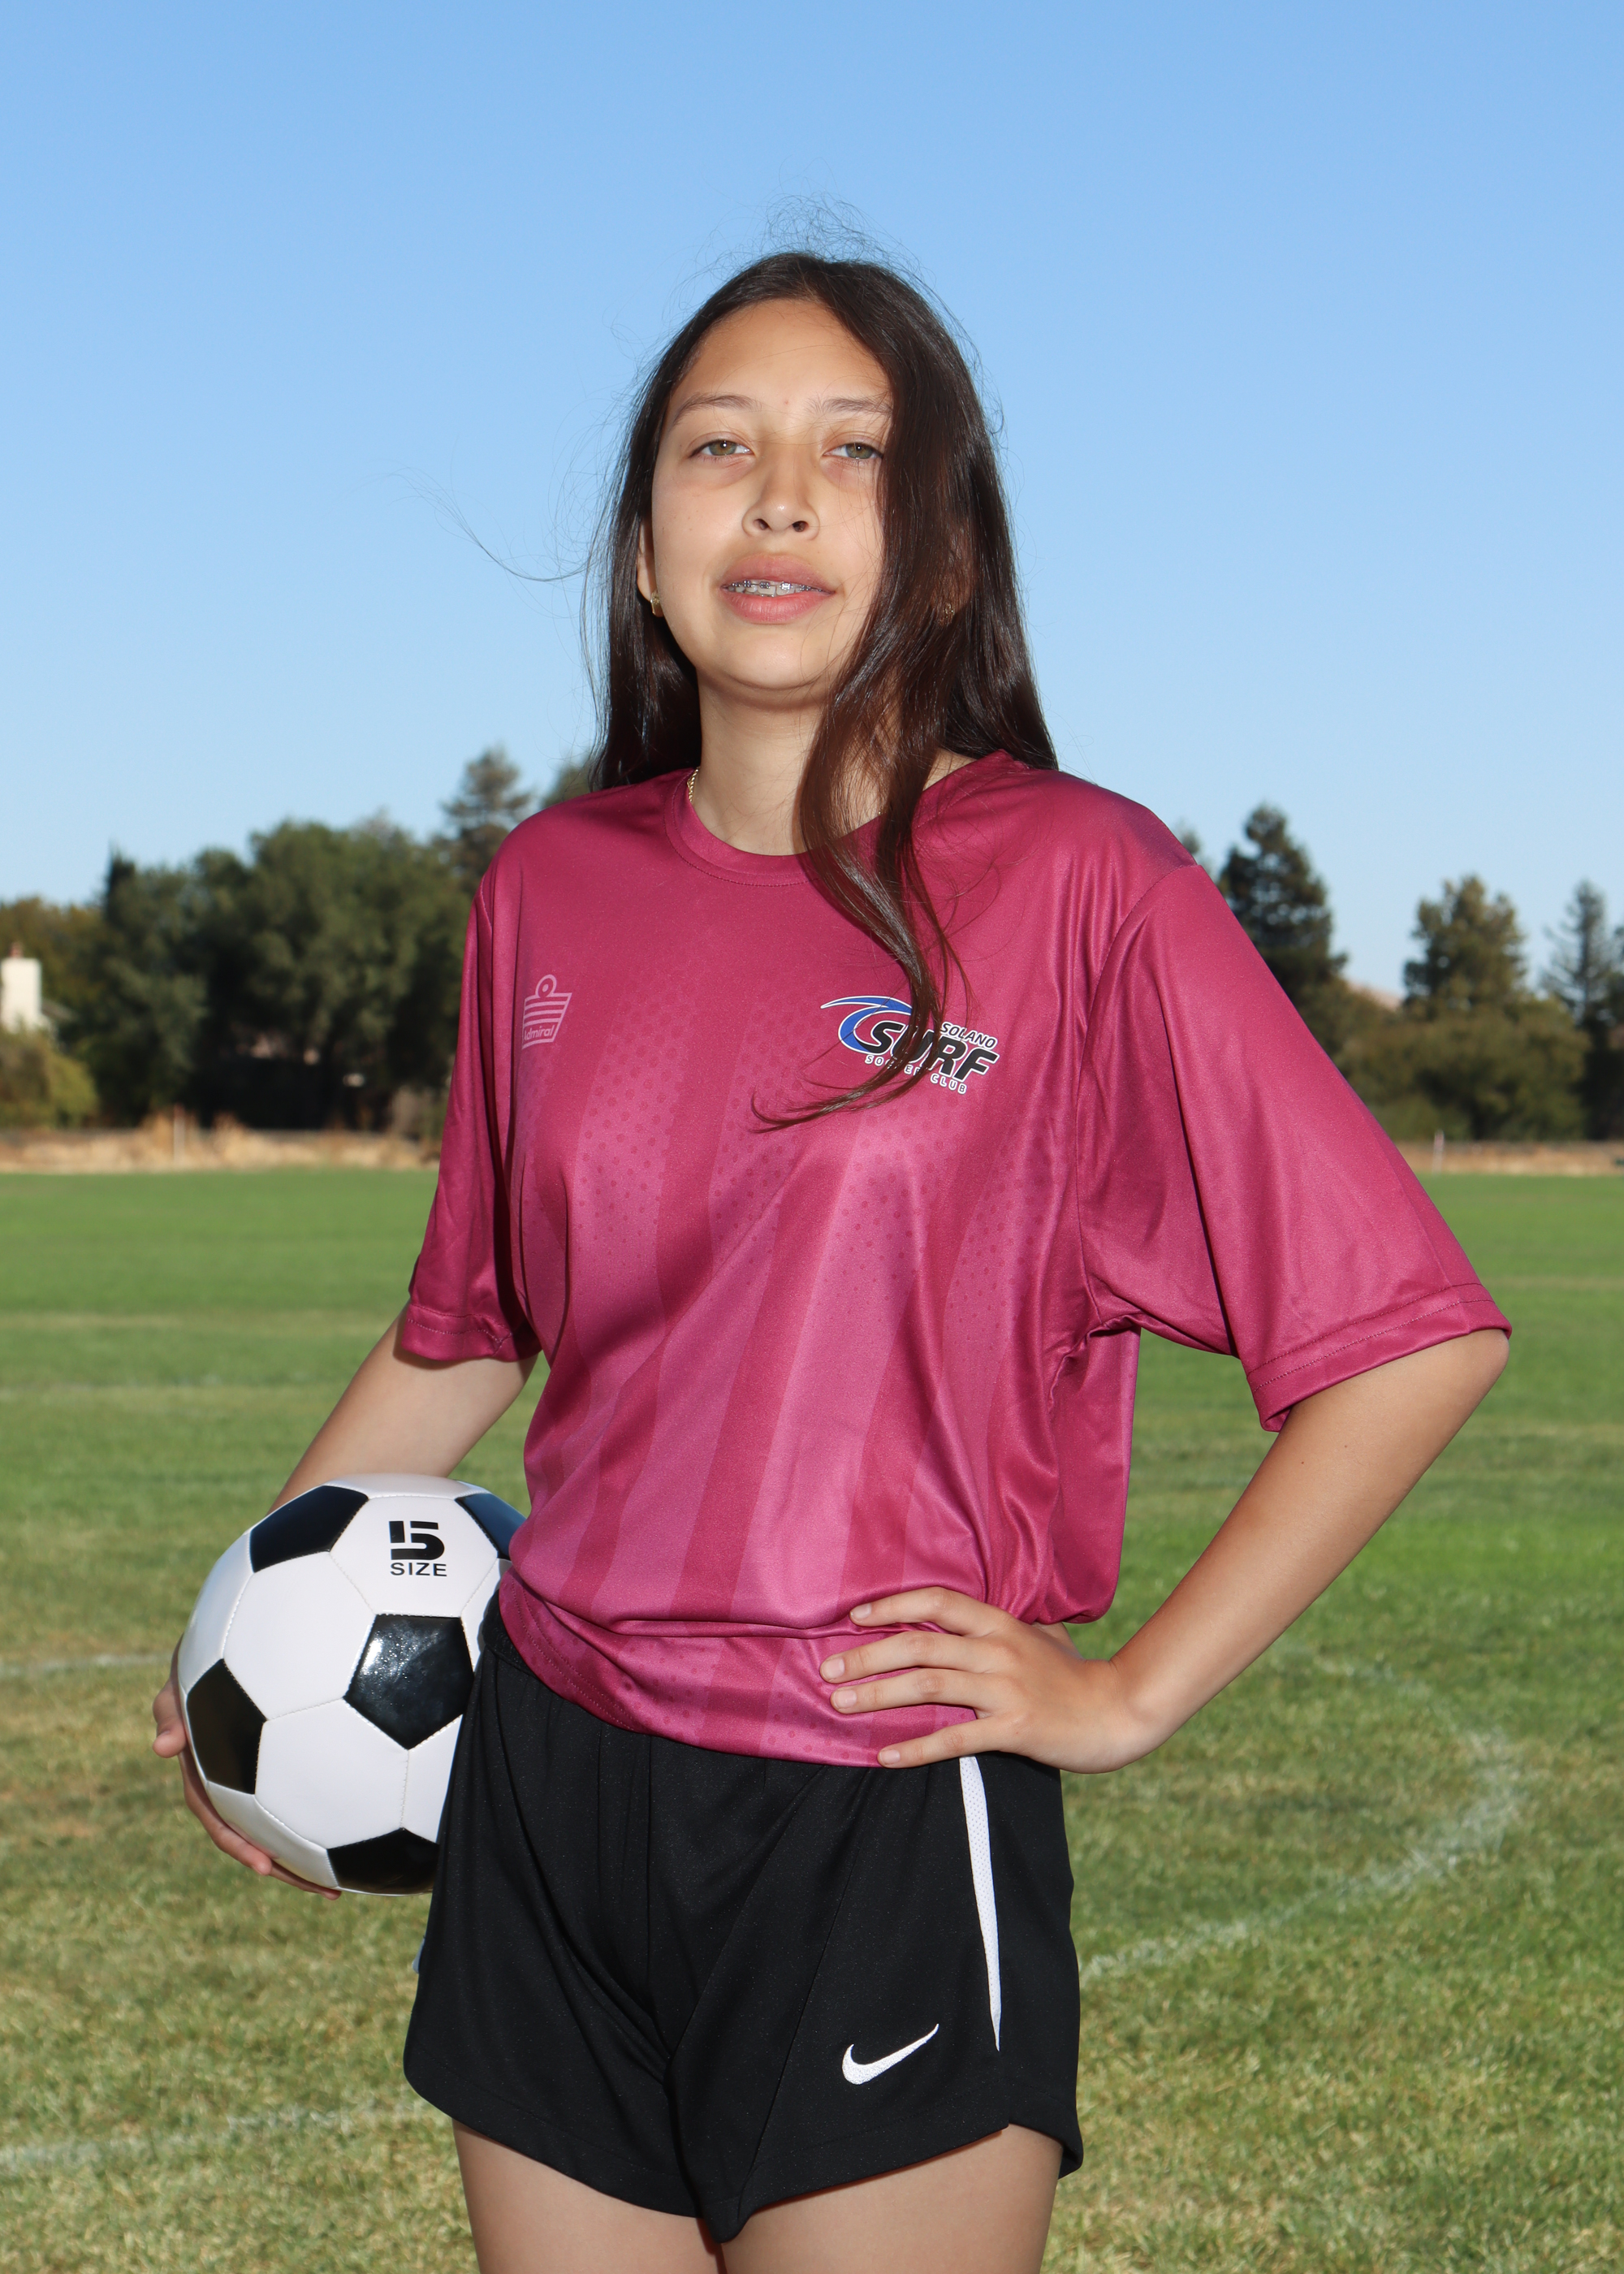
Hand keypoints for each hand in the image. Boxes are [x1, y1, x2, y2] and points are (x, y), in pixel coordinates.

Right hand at [152, 1647, 339, 1897]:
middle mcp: (230, 1787)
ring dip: (306, 1858)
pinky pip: (299, 1801)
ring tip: (343, 1884)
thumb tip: (162, 1747)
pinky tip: (354, 1836)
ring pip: (279, 1828)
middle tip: (327, 1891)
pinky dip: (320, 1821)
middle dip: (287, 1869)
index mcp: (205, 1777)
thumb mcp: (179, 1685)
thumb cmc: (204, 1667)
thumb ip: (169, 1711)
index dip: (239, 1845)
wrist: (229, 1650)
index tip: (265, 1866)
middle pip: (256, 1838)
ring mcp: (255, 1782)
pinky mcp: (280, 1771)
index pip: (219, 1820)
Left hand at [820, 1589, 1156, 1772]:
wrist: (1117, 1712)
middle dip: (868, 1656)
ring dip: (879, 1695)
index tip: (854, 1616)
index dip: (893, 1605)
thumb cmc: (1072, 1675)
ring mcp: (1006, 1689)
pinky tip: (885, 1755)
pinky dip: (916, 1746)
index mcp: (1000, 1623)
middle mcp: (998, 1650)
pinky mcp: (1015, 1729)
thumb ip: (1000, 1626)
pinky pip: (955, 1738)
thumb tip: (960, 1618)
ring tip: (841, 1704)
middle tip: (827, 1668)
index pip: (937, 1602)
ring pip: (929, 1686)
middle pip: (920, 1646)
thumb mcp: (1038, 1636)